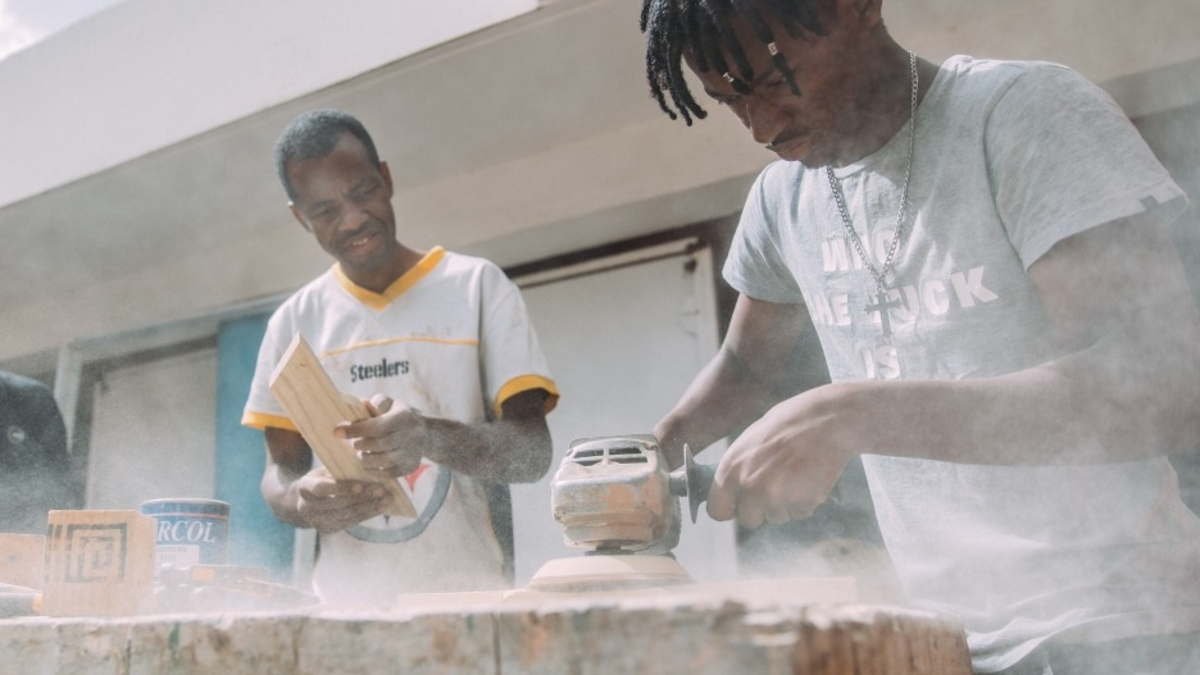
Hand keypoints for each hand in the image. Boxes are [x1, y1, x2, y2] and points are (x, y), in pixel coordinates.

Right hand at [294, 467, 393, 533]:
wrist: (306, 501)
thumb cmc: (322, 479)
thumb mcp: (325, 470)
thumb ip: (340, 471)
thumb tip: (367, 467)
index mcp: (305, 487)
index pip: (321, 488)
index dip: (341, 488)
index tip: (361, 485)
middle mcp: (307, 507)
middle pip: (338, 504)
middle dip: (363, 497)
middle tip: (383, 490)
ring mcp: (317, 521)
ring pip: (347, 515)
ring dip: (370, 507)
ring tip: (387, 499)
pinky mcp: (328, 529)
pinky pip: (351, 522)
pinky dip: (367, 514)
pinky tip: (381, 507)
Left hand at [336, 395, 429, 478]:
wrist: (424, 433)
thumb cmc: (397, 415)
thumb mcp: (390, 403)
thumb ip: (377, 403)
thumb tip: (361, 404)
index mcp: (405, 416)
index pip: (378, 426)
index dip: (356, 430)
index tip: (337, 432)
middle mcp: (413, 434)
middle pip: (379, 445)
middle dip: (361, 445)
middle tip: (354, 444)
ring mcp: (413, 453)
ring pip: (384, 461)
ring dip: (366, 459)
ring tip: (360, 454)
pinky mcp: (411, 467)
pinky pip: (388, 474)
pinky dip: (374, 471)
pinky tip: (367, 464)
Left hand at [706, 390, 852, 528]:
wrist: (827, 420)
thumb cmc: (789, 423)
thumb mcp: (751, 439)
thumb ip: (740, 467)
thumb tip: (734, 490)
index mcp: (732, 467)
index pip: (717, 510)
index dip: (730, 509)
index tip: (739, 506)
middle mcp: (750, 485)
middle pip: (749, 520)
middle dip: (761, 509)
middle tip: (776, 488)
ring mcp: (776, 496)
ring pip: (777, 517)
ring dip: (786, 504)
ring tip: (797, 476)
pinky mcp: (801, 502)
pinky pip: (800, 513)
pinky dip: (806, 502)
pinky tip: (810, 478)